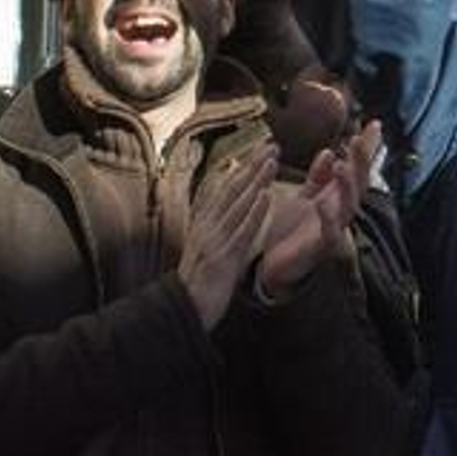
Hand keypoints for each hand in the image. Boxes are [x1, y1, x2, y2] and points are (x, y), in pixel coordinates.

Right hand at [179, 141, 276, 330]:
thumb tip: (225, 204)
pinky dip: (254, 212)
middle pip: (232, 190)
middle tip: (272, 145)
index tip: (261, 148)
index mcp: (205, 223)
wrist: (184, 310)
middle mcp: (208, 226)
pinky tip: (267, 197)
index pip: (226, 189)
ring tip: (272, 161)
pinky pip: (242, 231)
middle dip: (253, 166)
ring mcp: (215, 241)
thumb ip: (216, 223)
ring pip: (238, 204)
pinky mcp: (223, 258)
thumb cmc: (200, 279)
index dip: (244, 168)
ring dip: (256, 181)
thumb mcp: (206, 246)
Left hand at [257, 122, 382, 300]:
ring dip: (347, 185)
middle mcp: (340, 210)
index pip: (354, 166)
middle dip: (361, 160)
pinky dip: (328, 219)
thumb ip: (317, 177)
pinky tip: (324, 204)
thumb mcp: (304, 197)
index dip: (364, 147)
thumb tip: (329, 151)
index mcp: (335, 196)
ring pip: (349, 204)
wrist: (276, 267)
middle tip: (361, 138)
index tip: (373, 124)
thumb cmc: (292, 231)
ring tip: (342, 165)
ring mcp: (335, 228)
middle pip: (358, 181)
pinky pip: (329, 233)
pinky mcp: (322, 248)